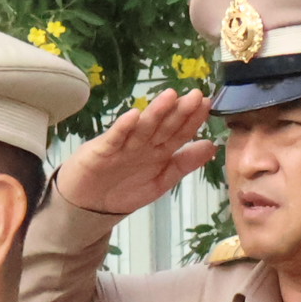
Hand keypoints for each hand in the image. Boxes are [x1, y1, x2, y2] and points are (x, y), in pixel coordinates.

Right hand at [53, 89, 216, 217]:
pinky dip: (123, 128)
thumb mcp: (160, 182)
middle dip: (179, 111)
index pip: (179, 132)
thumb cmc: (123, 191)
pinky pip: (114, 138)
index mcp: (159, 151)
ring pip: (142, 128)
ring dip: (155, 113)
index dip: (193, 119)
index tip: (207, 104)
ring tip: (170, 97)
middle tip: (194, 96)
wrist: (87, 205)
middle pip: (164, 126)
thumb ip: (184, 164)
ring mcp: (123, 145)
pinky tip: (133, 116)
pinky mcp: (102, 150)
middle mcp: (143, 144)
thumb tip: (213, 146)